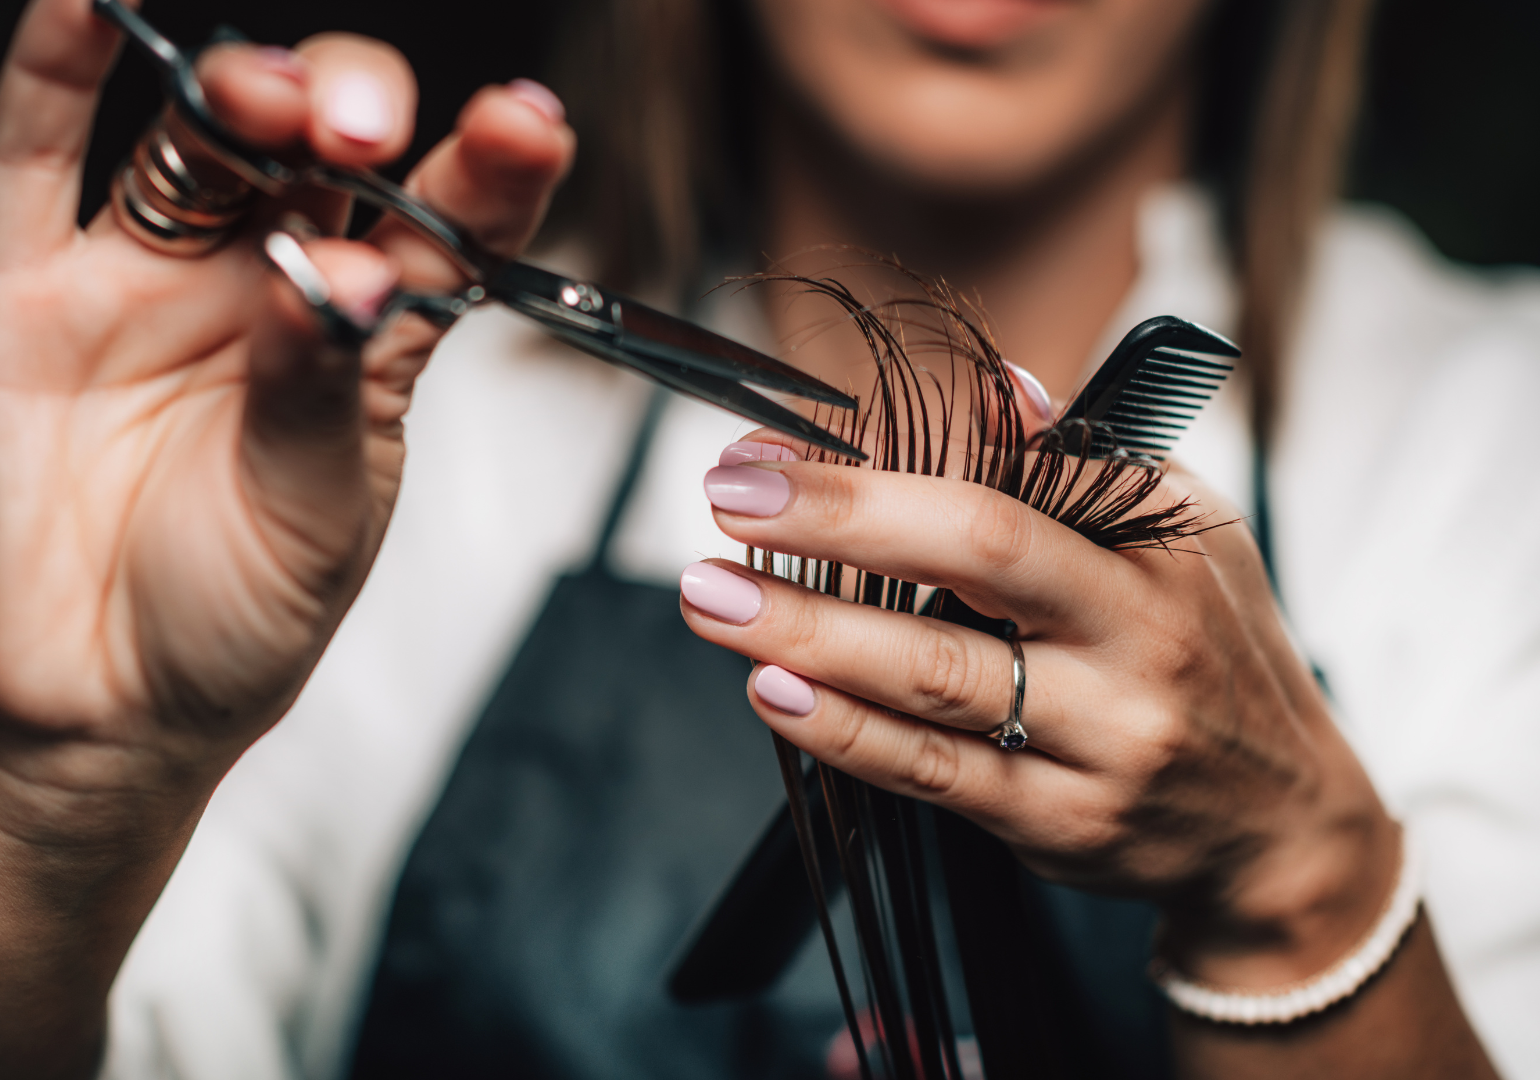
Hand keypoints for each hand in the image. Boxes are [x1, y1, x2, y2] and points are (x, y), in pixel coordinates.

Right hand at [0, 1, 570, 1074]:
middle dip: (352, 113)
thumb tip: (337, 274)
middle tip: (362, 132)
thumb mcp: (315, 520)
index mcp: (366, 337)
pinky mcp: (24, 283)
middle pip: (319, 152)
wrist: (91, 707)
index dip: (486, 167)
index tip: (526, 122)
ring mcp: (146, 274)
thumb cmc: (230, 621)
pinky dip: (56, 65)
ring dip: (239, 88)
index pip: (440, 224)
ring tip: (269, 96)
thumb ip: (321, 389)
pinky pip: (37, 152)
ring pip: (199, 139)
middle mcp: (265, 281)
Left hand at [679, 442, 1395, 987]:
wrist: (1280, 825)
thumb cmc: (1209, 651)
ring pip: (936, 677)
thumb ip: (1081, 466)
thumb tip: (997, 385)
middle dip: (839, 520)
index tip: (771, 450)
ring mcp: (1100, 738)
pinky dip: (843, 731)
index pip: (1012, 479)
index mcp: (1156, 548)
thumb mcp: (1182, 538)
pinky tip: (773, 690)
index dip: (881, 462)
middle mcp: (1136, 638)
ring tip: (712, 598)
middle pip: (978, 556)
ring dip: (808, 632)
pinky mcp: (1057, 821)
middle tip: (728, 500)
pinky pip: (934, 772)